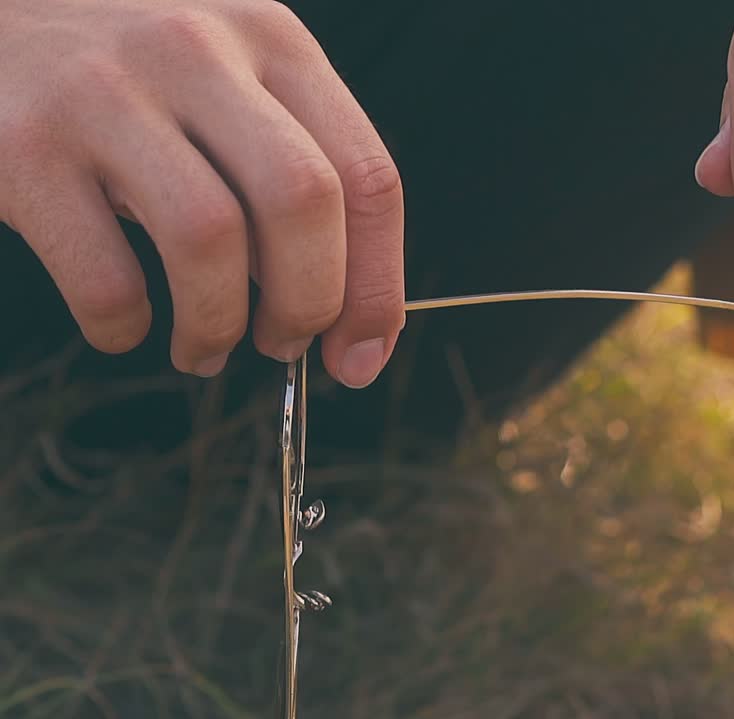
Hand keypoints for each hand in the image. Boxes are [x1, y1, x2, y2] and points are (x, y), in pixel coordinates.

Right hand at [0, 0, 404, 386]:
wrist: (0, 22)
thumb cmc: (138, 79)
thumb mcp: (234, 84)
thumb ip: (297, 172)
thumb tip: (351, 318)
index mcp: (272, 41)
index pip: (367, 177)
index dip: (377, 288)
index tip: (362, 352)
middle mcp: (197, 53)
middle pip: (302, 202)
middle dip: (310, 303)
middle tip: (283, 344)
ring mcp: (106, 93)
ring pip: (208, 240)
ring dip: (219, 325)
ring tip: (206, 346)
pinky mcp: (24, 145)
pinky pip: (106, 276)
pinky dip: (125, 326)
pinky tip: (126, 324)